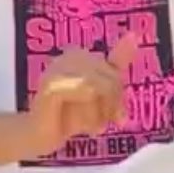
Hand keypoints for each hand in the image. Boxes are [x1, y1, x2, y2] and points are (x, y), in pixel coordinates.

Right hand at [22, 35, 136, 155]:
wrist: (38, 137)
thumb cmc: (68, 115)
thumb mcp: (99, 92)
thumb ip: (115, 64)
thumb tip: (134, 35)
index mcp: (79, 54)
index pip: (114, 74)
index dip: (117, 97)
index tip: (116, 117)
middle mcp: (68, 56)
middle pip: (110, 80)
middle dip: (110, 107)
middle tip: (100, 125)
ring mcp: (58, 69)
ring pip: (100, 88)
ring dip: (99, 115)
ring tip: (89, 128)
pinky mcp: (52, 86)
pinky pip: (86, 94)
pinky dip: (88, 115)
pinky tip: (80, 128)